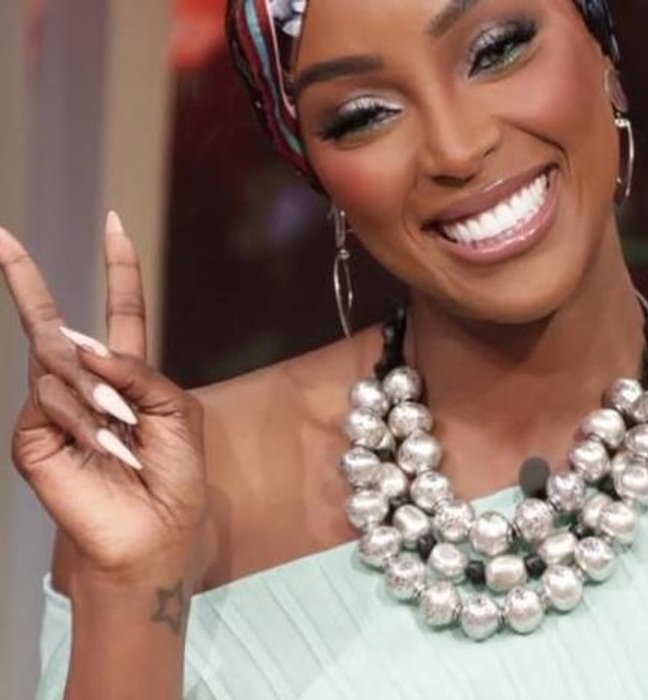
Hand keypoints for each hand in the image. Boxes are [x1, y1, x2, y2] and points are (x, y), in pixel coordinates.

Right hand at [0, 213, 206, 581]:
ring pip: (60, 364)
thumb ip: (137, 370)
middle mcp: (85, 385)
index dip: (119, 270)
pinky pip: (52, 400)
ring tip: (123, 439)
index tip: (113, 224)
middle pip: (51, 323)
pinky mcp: (32, 436)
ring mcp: (53, 409)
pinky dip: (84, 420)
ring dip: (101, 397)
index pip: (121, 313)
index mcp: (128, 375)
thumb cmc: (173, 474)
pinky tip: (100, 449)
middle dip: (25, 280)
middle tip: (0, 238)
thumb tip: (82, 343)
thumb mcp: (175, 410)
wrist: (153, 532)